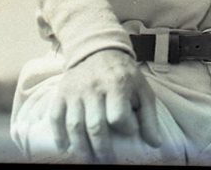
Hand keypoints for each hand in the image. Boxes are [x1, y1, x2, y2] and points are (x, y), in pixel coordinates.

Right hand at [45, 48, 165, 162]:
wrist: (98, 50)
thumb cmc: (124, 75)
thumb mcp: (142, 89)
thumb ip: (149, 117)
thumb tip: (155, 144)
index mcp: (118, 84)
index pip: (118, 115)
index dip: (125, 128)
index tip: (129, 132)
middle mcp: (94, 87)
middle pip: (95, 125)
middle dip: (101, 149)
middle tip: (107, 160)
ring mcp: (76, 90)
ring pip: (74, 125)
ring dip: (81, 148)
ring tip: (89, 159)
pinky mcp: (62, 93)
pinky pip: (55, 117)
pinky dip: (58, 135)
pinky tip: (65, 148)